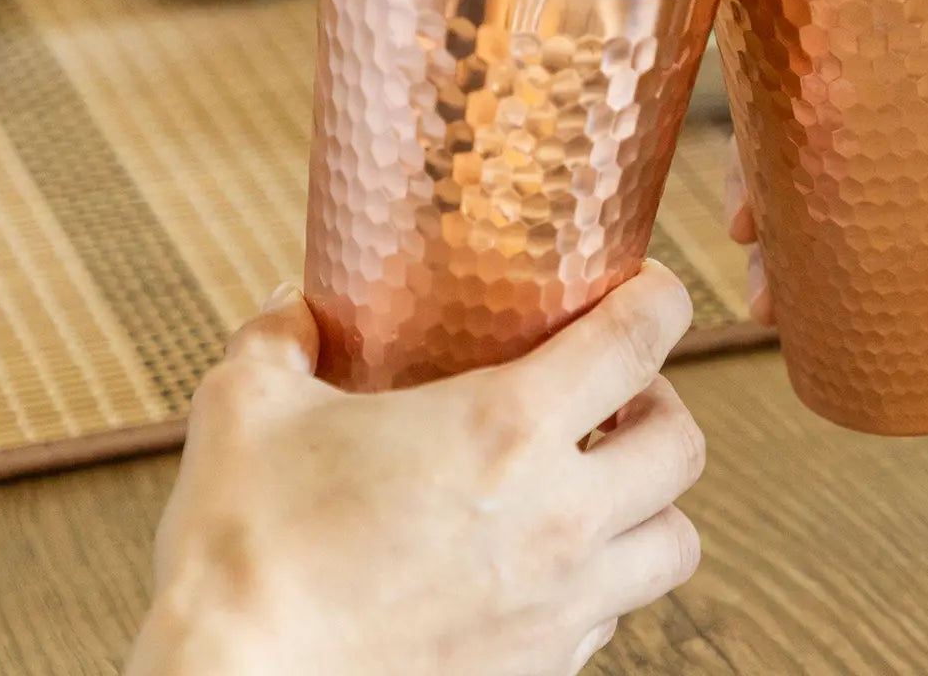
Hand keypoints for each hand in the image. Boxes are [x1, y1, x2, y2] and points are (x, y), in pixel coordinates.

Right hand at [125, 262, 704, 675]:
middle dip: (662, 404)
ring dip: (651, 502)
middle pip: (684, 445)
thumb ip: (282, 336)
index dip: (662, 299)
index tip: (649, 289)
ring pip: (676, 544)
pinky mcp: (540, 669)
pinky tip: (543, 562)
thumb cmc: (243, 543)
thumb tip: (298, 305)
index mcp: (504, 429)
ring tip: (598, 484)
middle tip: (613, 395)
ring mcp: (558, 603)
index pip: (638, 341)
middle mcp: (558, 516)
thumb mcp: (245, 405)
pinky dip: (603, 578)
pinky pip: (615, 614)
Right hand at [726, 14, 927, 315]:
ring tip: (780, 291)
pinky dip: (902, 271)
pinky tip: (865, 307)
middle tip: (747, 240)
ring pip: (900, 194)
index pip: (884, 57)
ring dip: (841, 236)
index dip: (808, 102)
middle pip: (871, 133)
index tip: (752, 159)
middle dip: (799, 182)